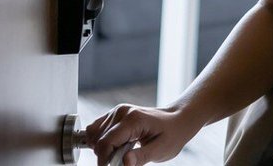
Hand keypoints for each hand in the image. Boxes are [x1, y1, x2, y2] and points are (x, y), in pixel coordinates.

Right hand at [82, 103, 200, 164]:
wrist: (177, 120)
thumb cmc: (172, 134)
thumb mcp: (161, 150)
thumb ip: (141, 156)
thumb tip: (125, 163)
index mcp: (133, 120)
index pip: (106, 142)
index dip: (103, 160)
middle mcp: (122, 112)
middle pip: (98, 139)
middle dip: (106, 154)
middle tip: (122, 161)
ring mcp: (117, 111)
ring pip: (94, 134)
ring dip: (103, 147)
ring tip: (122, 152)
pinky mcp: (115, 114)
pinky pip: (97, 129)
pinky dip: (102, 140)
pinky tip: (117, 146)